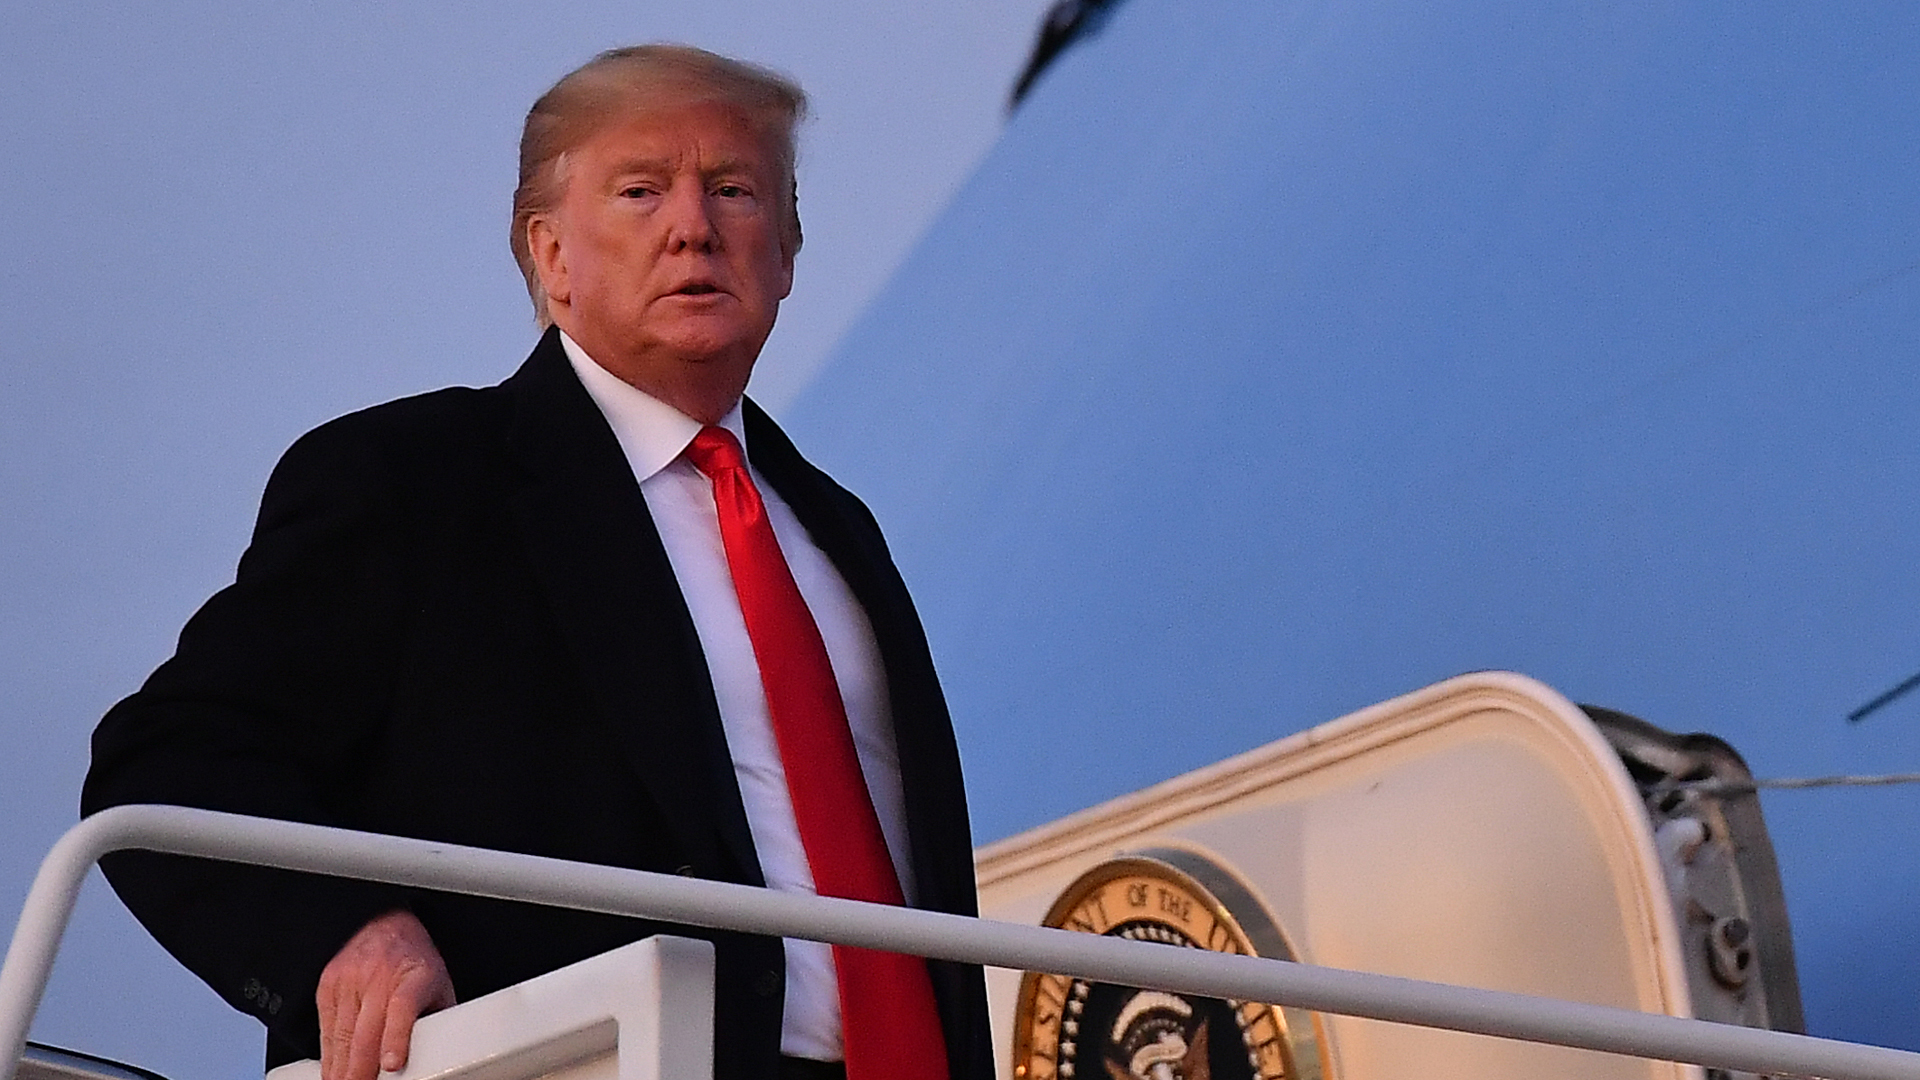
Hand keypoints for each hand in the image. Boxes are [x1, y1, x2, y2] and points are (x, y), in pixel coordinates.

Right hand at [316, 909, 456, 1079]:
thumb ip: (440, 1019)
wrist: (383, 923)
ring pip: (341, 1036)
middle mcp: (379, 976)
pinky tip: (334, 1071)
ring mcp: (349, 980)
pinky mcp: (328, 986)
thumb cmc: (414, 961)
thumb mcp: (439, 985)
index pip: (403, 1007)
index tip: (393, 1065)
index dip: (396, 1038)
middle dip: (361, 1070)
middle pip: (365, 1032)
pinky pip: (325, 1029)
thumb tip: (446, 1055)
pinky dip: (329, 1055)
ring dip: (341, 1069)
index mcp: (415, 975)